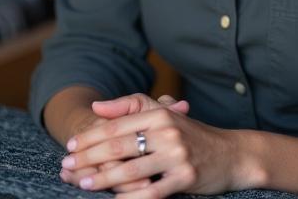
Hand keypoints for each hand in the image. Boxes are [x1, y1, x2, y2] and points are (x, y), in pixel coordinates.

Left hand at [60, 93, 188, 193]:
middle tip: (67, 166)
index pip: (117, 125)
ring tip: (83, 183)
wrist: (231, 154)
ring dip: (103, 179)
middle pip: (120, 146)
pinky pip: (152, 192)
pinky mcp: (185, 177)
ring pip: (131, 170)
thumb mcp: (165, 114)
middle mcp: (168, 131)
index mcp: (160, 114)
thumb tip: (96, 107)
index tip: (70, 146)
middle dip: (89, 157)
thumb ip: (131, 107)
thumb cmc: (191, 134)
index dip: (91, 136)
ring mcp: (177, 155)